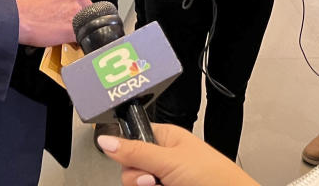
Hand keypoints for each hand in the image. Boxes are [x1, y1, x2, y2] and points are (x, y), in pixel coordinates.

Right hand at [14, 0, 91, 46]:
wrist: (17, 17)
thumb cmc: (26, 5)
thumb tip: (67, 5)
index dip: (78, 9)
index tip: (74, 15)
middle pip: (87, 11)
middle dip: (79, 19)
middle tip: (67, 24)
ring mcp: (77, 13)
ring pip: (86, 24)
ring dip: (78, 29)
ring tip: (64, 32)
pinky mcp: (73, 30)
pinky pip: (83, 37)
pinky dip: (76, 41)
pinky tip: (66, 40)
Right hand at [97, 123, 259, 185]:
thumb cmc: (212, 174)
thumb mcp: (168, 160)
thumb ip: (135, 152)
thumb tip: (105, 139)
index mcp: (165, 138)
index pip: (131, 139)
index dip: (127, 152)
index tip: (133, 162)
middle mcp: (163, 157)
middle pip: (130, 167)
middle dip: (137, 177)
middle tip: (153, 179)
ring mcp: (164, 177)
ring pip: (136, 183)